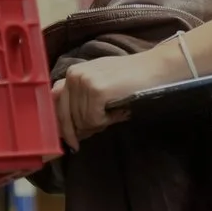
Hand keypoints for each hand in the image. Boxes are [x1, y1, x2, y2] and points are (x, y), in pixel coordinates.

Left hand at [54, 40, 189, 150]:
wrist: (154, 69)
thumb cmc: (129, 79)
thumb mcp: (98, 83)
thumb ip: (80, 99)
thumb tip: (69, 130)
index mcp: (71, 73)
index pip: (57, 105)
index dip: (63, 126)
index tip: (71, 141)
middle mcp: (73, 75)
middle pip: (68, 117)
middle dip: (84, 128)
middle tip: (104, 125)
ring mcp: (83, 82)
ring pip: (82, 121)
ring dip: (100, 122)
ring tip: (116, 110)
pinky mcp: (96, 90)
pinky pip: (94, 120)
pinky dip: (108, 120)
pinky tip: (119, 110)